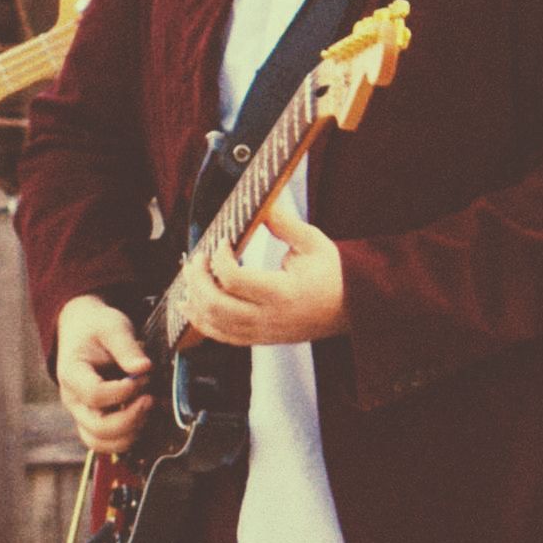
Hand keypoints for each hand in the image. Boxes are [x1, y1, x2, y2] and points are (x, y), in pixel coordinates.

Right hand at [55, 294, 153, 452]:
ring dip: (129, 433)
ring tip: (147, 409)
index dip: (123, 391)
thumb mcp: (112, 326)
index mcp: (72, 374)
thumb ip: (126, 347)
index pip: (94, 395)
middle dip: (130, 418)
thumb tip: (144, 368)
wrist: (82, 330)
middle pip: (97, 427)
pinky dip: (127, 437)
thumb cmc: (96, 328)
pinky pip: (107, 443)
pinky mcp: (94, 421)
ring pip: (100, 442)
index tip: (143, 377)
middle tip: (150, 398)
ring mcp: (82, 414)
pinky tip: (143, 418)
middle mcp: (73, 400)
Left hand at [182, 192, 346, 347]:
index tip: (222, 241)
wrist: (353, 308)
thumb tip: (261, 203)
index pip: (234, 279)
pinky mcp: (261, 340)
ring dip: (194, 300)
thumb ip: (284, 223)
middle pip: (216, 305)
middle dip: (197, 280)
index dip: (219, 258)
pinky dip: (202, 321)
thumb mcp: (313, 242)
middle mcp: (270, 317)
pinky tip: (190, 305)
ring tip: (190, 277)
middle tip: (197, 259)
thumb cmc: (334, 273)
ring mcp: (264, 333)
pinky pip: (223, 337)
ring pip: (215, 324)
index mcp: (283, 292)